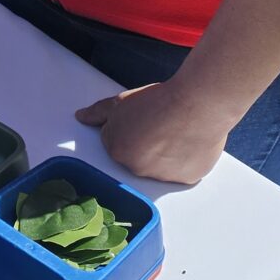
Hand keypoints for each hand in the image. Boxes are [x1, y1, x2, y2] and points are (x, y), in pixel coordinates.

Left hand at [74, 78, 233, 186]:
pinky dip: (184, 161)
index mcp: (116, 150)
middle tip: (160, 124)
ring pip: (159, 166)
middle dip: (145, 143)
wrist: (198, 102)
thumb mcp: (122, 101)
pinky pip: (181, 172)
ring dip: (164, 154)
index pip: (116, 142)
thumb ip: (98, 112)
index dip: (129, 128)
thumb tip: (81, 117)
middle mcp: (136, 168)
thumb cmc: (162, 100)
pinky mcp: (185, 179)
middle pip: (137, 157)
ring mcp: (161, 177)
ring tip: (176, 131)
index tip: (142, 119)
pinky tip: (189, 142)